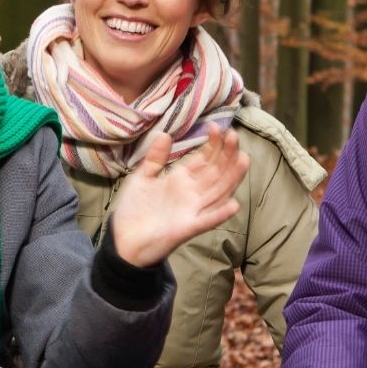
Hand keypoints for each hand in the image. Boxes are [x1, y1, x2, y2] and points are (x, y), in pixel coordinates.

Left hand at [107, 130, 249, 267]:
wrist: (123, 240)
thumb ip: (155, 158)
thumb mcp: (142, 178)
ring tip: (243, 159)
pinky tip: (233, 205)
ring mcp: (192, 211)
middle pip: (216, 172)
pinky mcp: (187, 229)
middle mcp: (191, 194)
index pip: (204, 159)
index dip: (212, 144)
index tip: (216, 127)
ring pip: (218, 192)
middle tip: (233, 136)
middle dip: (226, 154)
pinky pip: (207, 221)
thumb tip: (164, 133)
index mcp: (181, 180)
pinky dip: (220, 214)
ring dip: (232, 177)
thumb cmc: (134, 210)